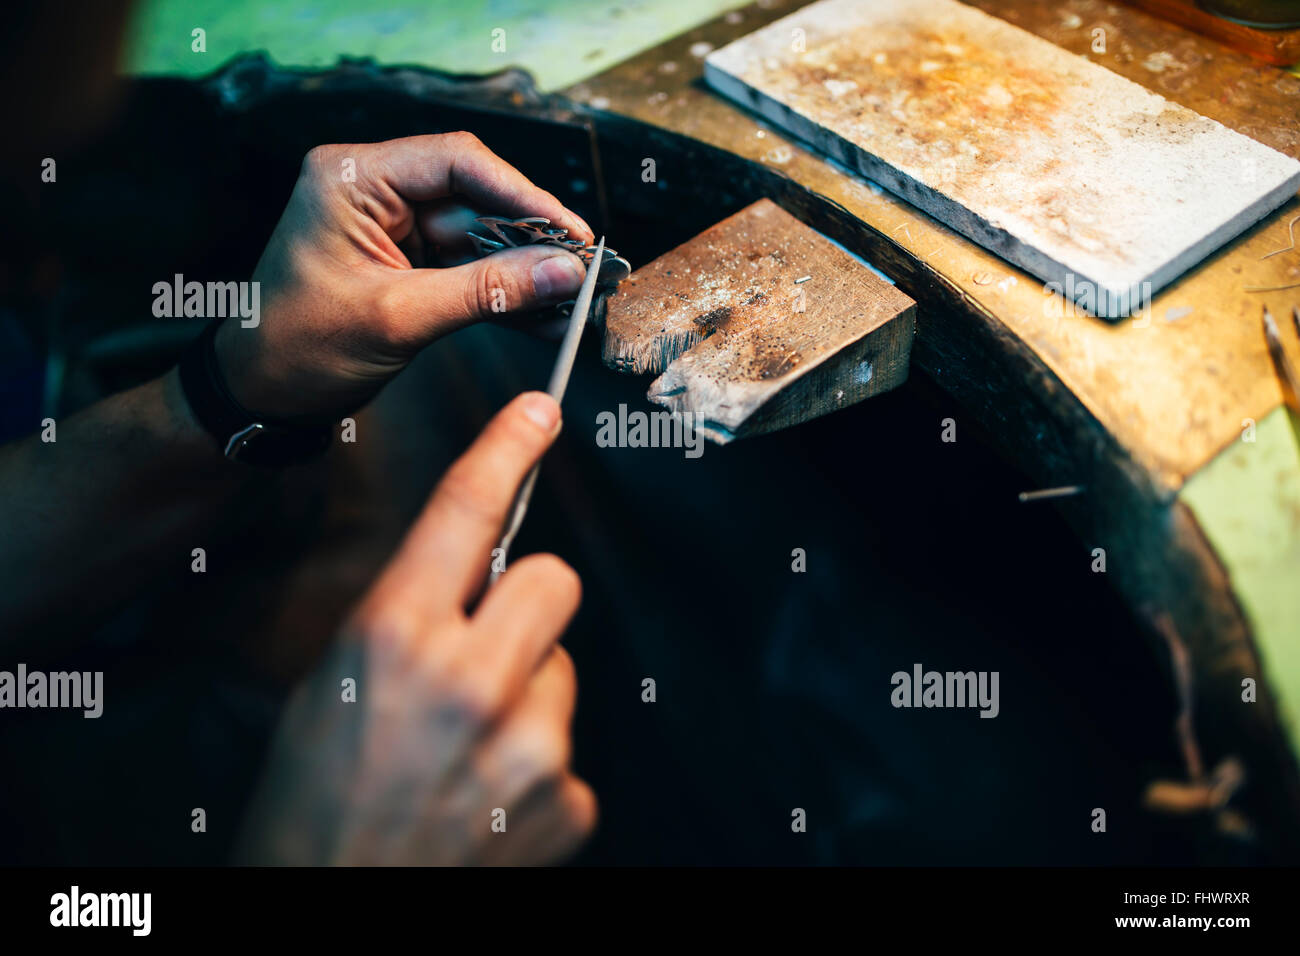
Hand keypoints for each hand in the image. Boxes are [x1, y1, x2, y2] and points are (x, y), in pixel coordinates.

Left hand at [216, 133, 592, 422]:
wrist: (260, 396)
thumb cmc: (300, 349)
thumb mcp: (400, 318)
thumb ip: (488, 290)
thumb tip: (565, 271)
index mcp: (352, 178)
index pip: (457, 161)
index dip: (523, 194)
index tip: (570, 232)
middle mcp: (374, 190)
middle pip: (476, 198)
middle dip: (531, 240)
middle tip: (583, 271)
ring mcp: (393, 228)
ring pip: (480, 237)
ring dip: (524, 272)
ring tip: (571, 301)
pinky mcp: (407, 263)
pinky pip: (468, 268)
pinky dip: (503, 293)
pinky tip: (544, 315)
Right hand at [235, 392, 595, 864]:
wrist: (329, 911)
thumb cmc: (309, 804)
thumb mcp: (329, 688)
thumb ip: (405, 622)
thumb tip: (469, 577)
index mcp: (392, 639)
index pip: (464, 512)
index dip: (506, 449)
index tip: (539, 412)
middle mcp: (468, 681)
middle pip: (553, 579)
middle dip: (527, 601)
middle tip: (485, 648)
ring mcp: (528, 747)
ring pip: (563, 669)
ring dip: (526, 696)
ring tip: (467, 753)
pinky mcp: (568, 802)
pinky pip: (570, 750)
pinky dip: (537, 770)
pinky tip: (486, 804)